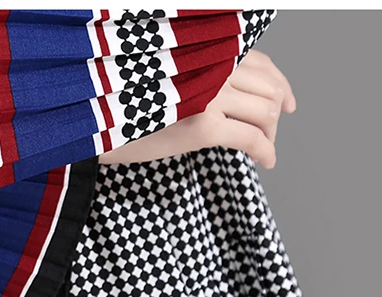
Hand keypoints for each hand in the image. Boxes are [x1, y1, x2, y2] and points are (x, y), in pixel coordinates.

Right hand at [98, 49, 296, 168]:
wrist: (93, 122)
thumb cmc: (123, 102)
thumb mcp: (164, 77)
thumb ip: (200, 74)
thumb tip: (237, 94)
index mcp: (203, 50)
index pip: (260, 61)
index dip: (280, 83)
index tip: (288, 102)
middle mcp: (210, 65)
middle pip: (268, 88)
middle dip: (275, 114)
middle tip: (269, 132)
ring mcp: (208, 94)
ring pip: (266, 113)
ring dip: (270, 134)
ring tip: (261, 147)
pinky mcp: (202, 127)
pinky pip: (252, 139)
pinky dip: (266, 151)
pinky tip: (266, 161)